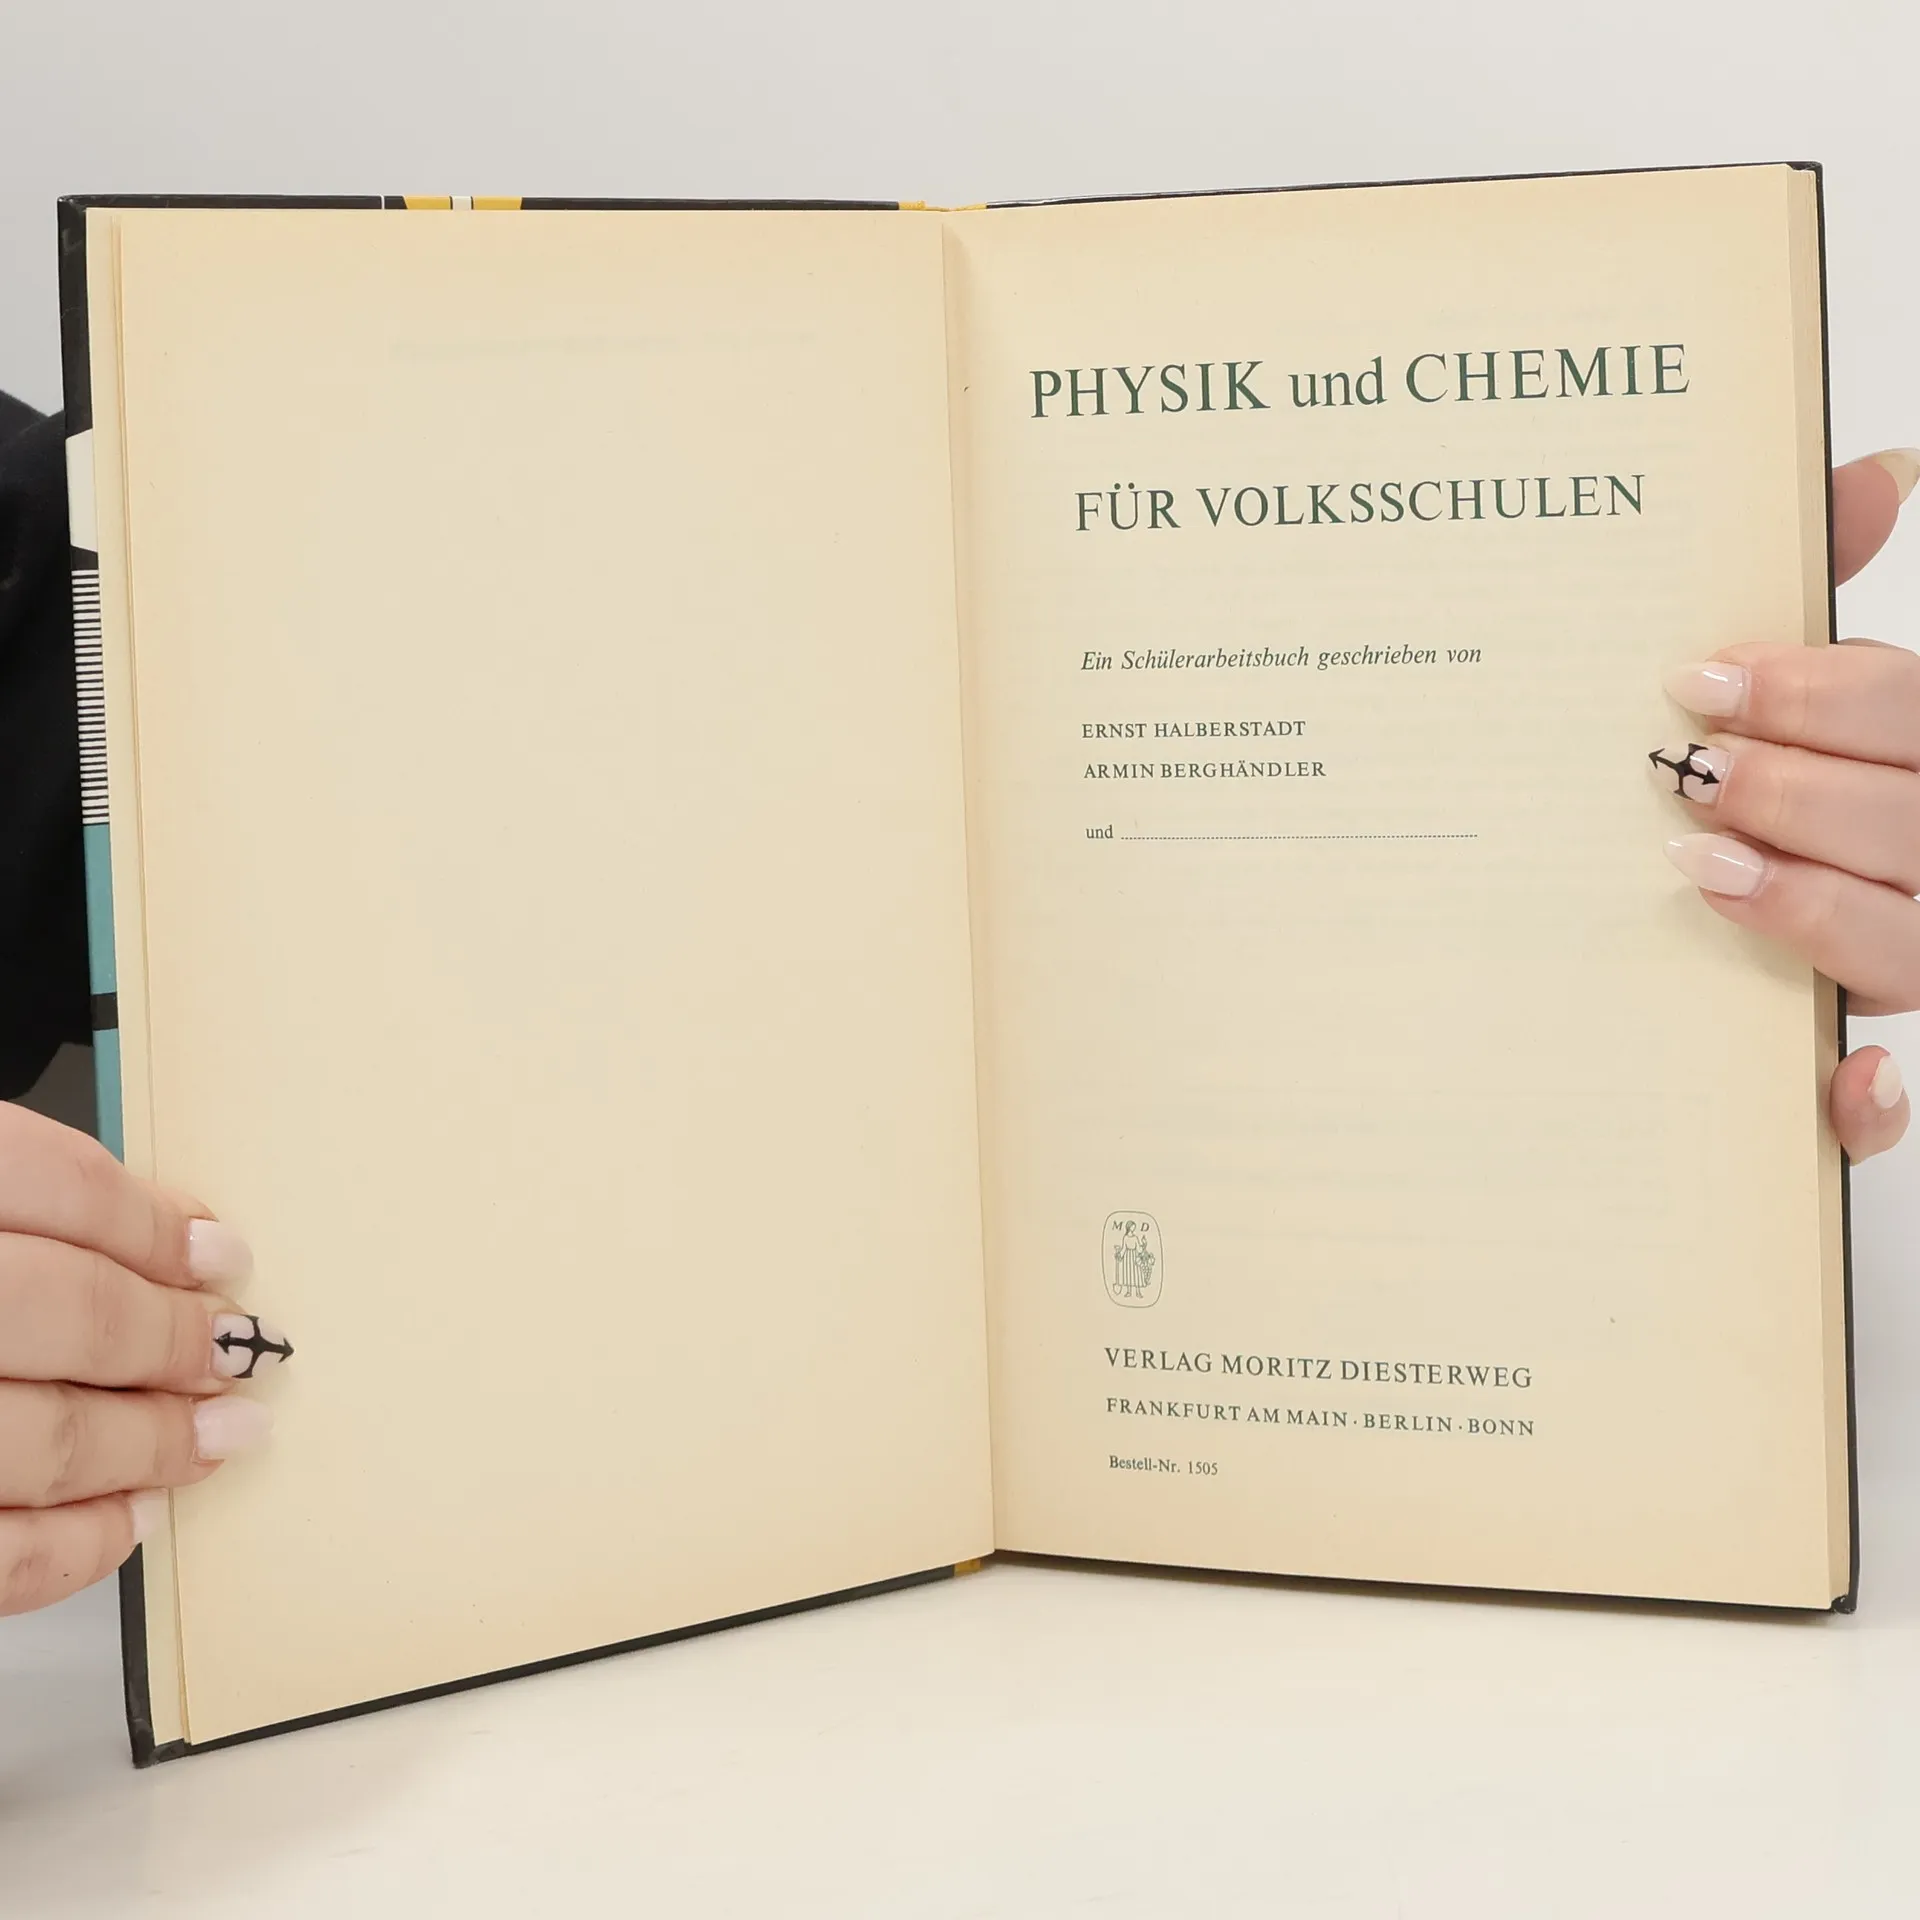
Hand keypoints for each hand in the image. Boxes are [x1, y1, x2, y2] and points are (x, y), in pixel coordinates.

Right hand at [0, 1103, 289, 1615]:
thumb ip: (33, 1212)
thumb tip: (170, 1233)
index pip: (53, 1186)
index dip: (154, 1224)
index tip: (224, 1253)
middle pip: (69, 1312)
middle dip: (175, 1337)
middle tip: (243, 1350)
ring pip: (48, 1437)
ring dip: (153, 1442)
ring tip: (228, 1437)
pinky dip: (72, 1546)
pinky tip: (130, 1519)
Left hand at [1657, 448, 1919, 1161]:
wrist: (1795, 866)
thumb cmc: (1811, 795)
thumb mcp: (1824, 704)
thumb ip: (1833, 600)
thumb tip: (1878, 469)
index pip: (1912, 718)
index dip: (1820, 696)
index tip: (1701, 678)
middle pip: (1915, 826)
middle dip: (1801, 793)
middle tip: (1690, 769)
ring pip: (1909, 950)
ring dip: (1815, 911)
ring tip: (1700, 868)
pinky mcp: (1867, 1070)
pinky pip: (1889, 1105)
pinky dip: (1869, 1099)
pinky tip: (1838, 1076)